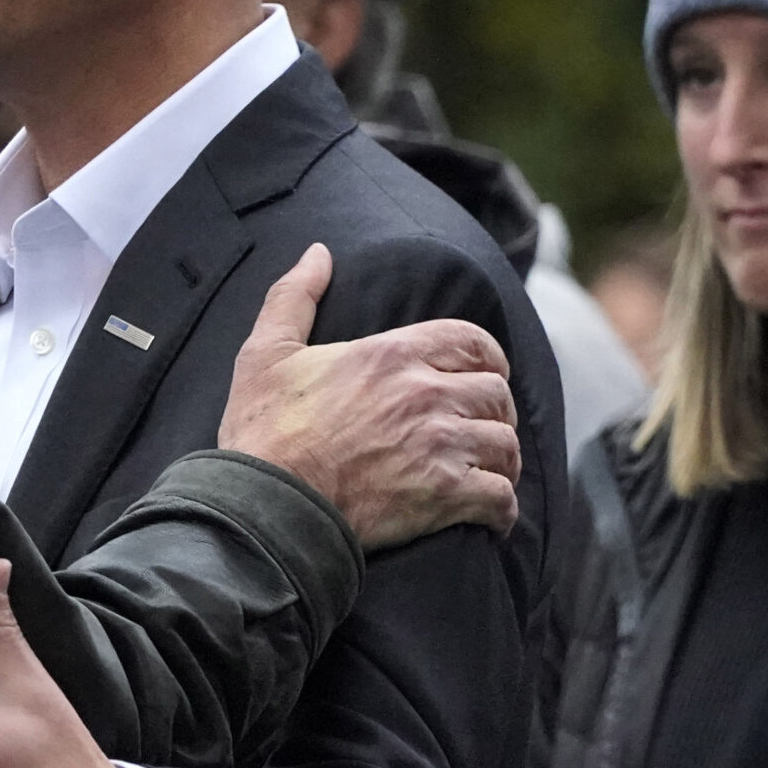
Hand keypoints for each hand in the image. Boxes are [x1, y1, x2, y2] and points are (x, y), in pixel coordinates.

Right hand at [218, 243, 521, 547]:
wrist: (265, 503)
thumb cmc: (262, 430)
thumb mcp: (266, 352)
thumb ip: (294, 297)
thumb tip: (317, 253)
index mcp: (391, 354)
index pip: (472, 341)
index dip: (488, 358)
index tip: (486, 375)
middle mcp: (425, 393)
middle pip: (497, 394)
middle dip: (495, 412)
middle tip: (481, 430)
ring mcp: (439, 445)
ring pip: (505, 445)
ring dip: (501, 461)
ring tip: (488, 473)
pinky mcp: (444, 496)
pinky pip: (502, 498)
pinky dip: (502, 509)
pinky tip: (490, 515)